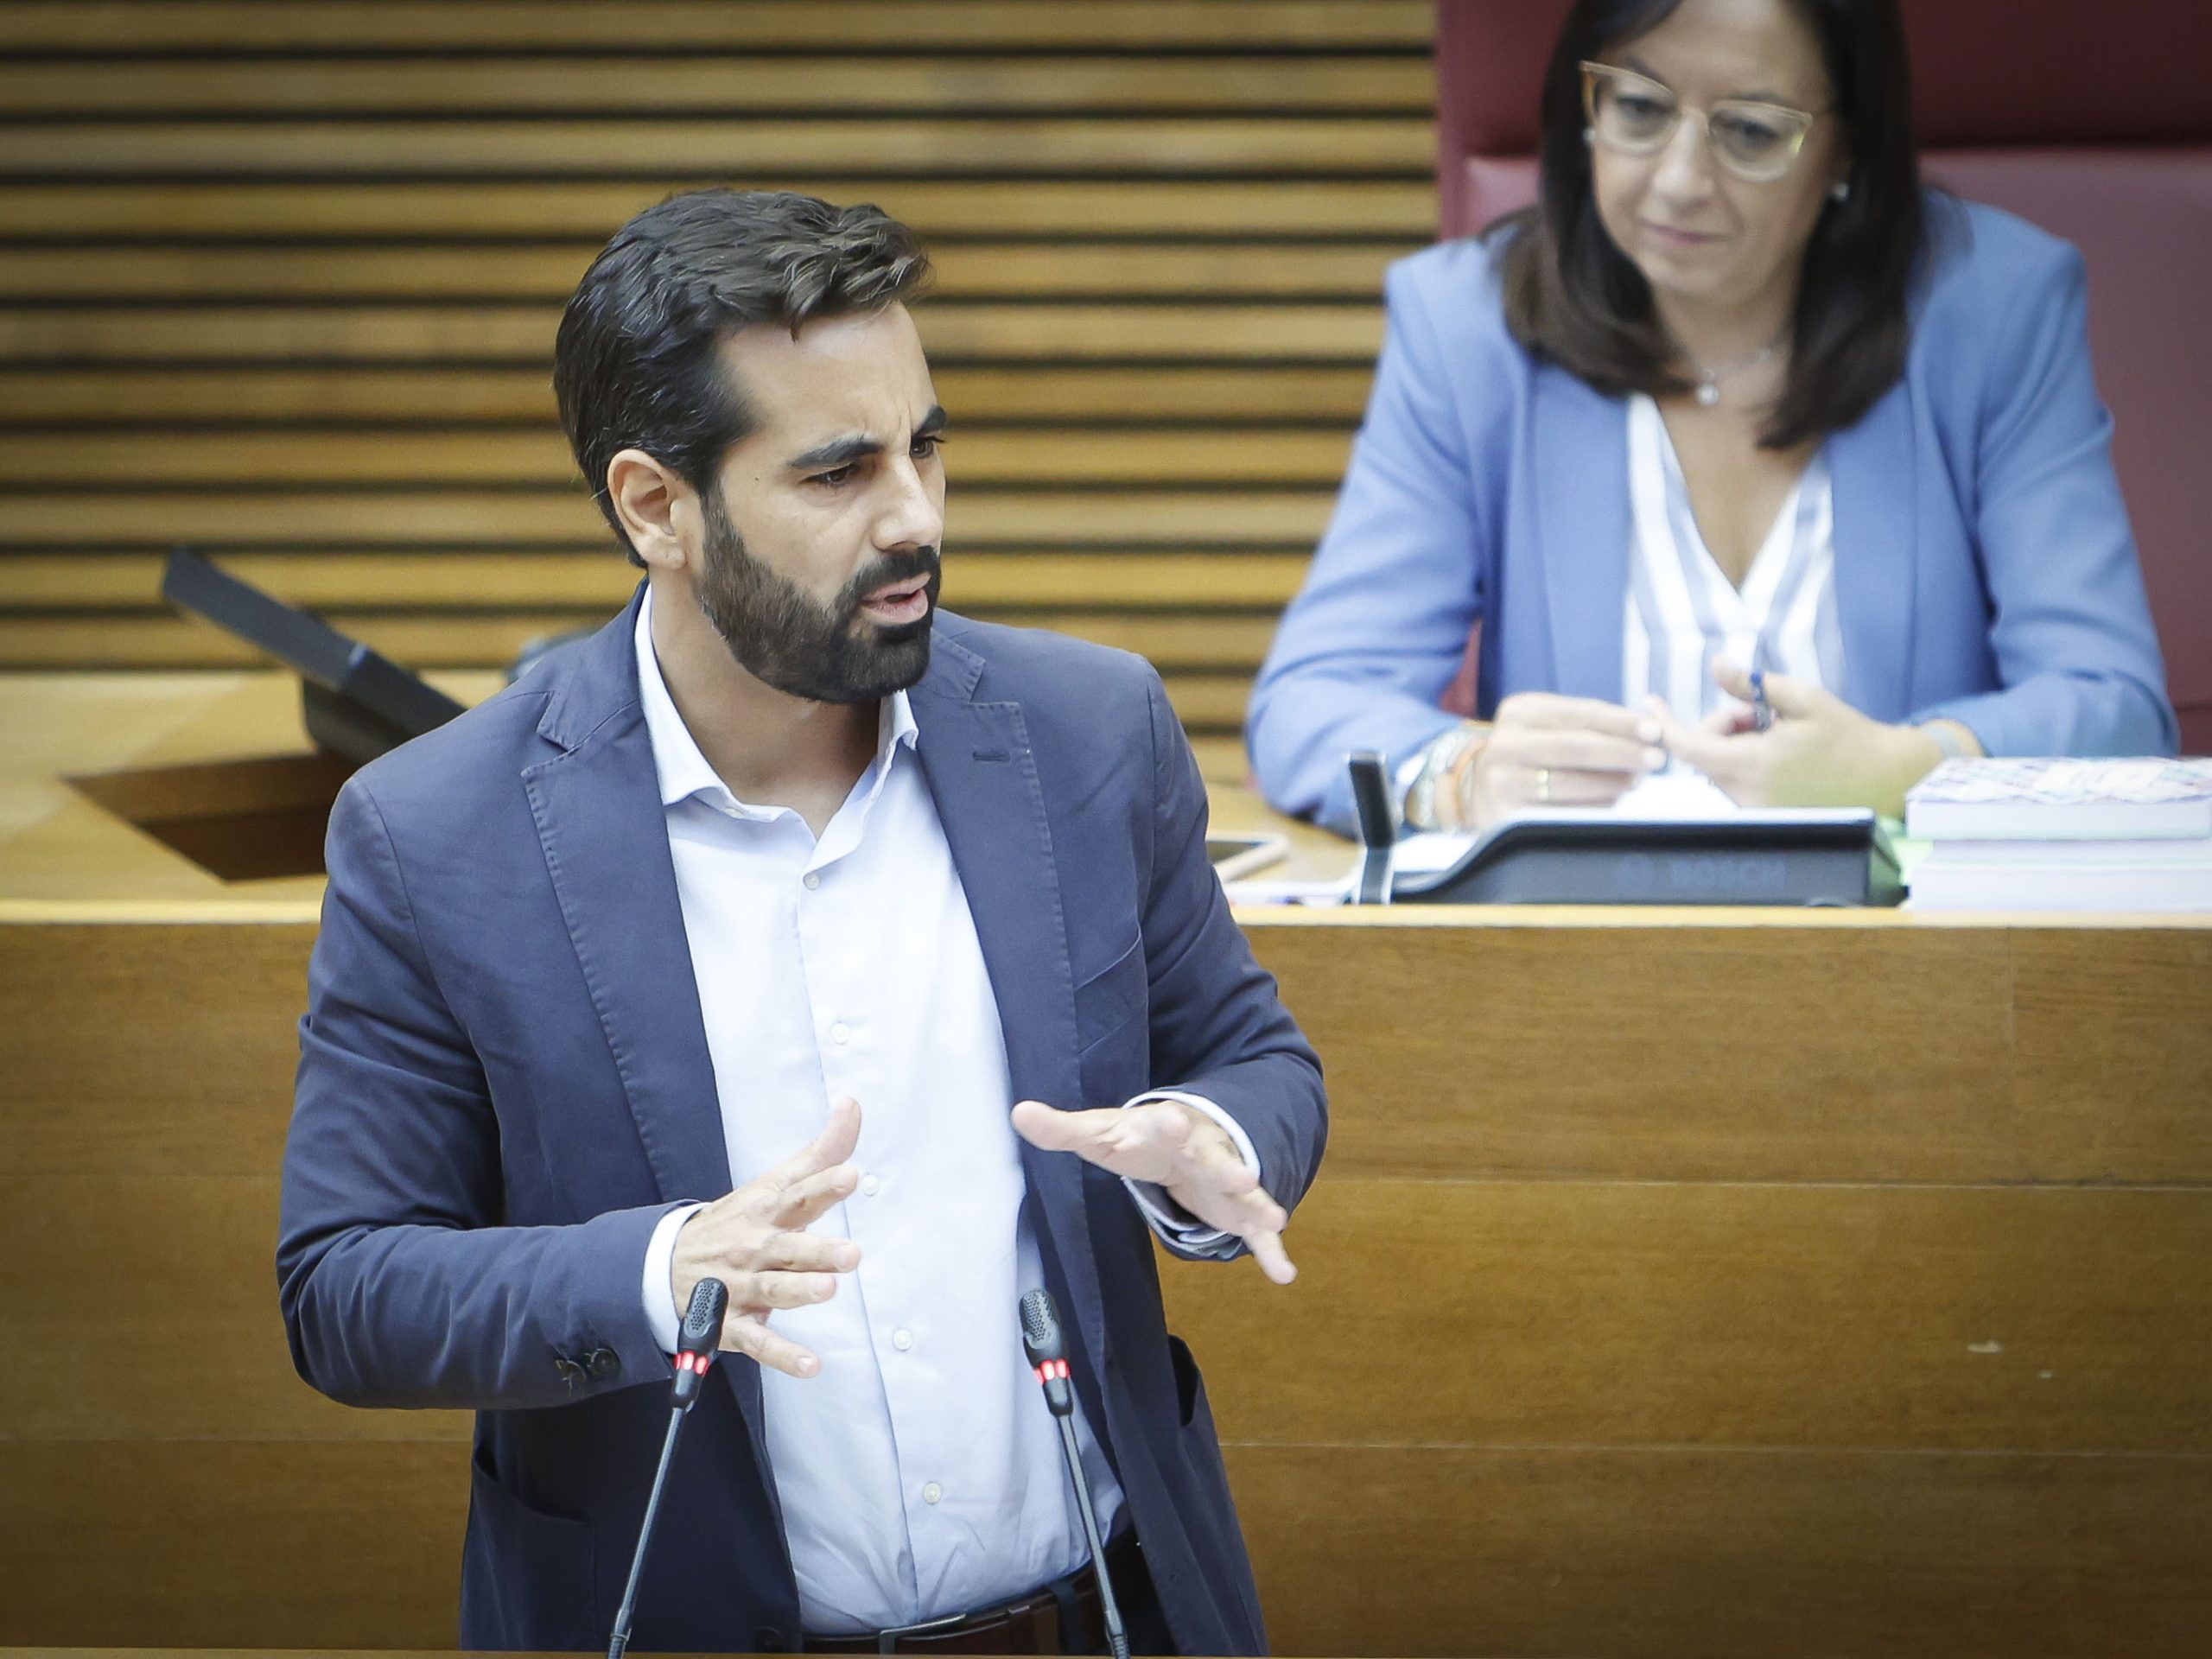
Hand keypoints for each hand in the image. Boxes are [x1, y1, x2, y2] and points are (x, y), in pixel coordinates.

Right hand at [670, 1095, 862, 1377]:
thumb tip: (853, 1105)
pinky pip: (759, 1343)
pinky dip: (783, 1356)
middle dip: (817, 1251)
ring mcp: (741, 1287)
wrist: (666, 1266)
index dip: (824, 1185)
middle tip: (852, 1254)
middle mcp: (754, 1248)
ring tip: (827, 1291)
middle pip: (788, 1249)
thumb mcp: (775, 1183)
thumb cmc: (739, 1221)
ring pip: (773, 1291)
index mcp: (767, 1212)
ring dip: (799, 1292)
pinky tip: (811, 1365)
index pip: (798, 1195)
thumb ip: (821, 1151)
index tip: (851, 1174)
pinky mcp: (733, 1325)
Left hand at [1010, 1098, 1296, 1284]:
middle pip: (1215, 1157)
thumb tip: (1018, 1113)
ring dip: (1259, 1204)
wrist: (1187, 1134)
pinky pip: (1256, 1230)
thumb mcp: (1099, 1132)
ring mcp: (1225, 1179)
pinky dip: (1271, 1251)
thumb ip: (1061, 1128)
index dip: (1166, 1126)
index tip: (1172, 1119)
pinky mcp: (1237, 1209)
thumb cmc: (1136, 1137)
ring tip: (1276, 1218)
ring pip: (1245, 1192)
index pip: (1162, 1126)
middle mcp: (1202, 1150)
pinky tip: (1285, 1274)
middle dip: (1228, 1167)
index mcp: (1164, 1130)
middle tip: (1242, 1176)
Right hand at [1464, 693, 1665, 829]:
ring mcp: (1502, 780)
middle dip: (1623, 752)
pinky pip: (1562, 811)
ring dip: (1614, 783)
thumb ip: (1592, 724)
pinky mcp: (1506, 814)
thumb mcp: (1549, 726)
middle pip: (1577, 746)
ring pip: (1572, 782)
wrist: (1478, 789)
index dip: (1620, 722)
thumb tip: (1649, 730)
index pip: (1580, 713)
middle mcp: (1505, 742)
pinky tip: (1612, 801)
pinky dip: (1594, 806)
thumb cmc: (1531, 753)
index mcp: (1520, 710)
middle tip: (1656, 759)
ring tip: (1636, 781)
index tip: (1655, 730)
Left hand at [1652, 661, 1940, 814]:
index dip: (1663, 723)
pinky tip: (1780, 753)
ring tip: (1778, 732)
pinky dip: (1745, 761)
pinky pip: (1735, 782)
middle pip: (1704, 753)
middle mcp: (1748, 796)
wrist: (1883, 778)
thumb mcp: (1802, 698)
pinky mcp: (1763, 817)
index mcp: (1753, 766)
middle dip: (1721, 725)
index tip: (1649, 702)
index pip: (1687, 748)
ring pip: (1719, 767)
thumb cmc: (1846, 735)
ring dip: (1735, 743)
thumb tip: (1715, 665)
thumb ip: (1751, 684)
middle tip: (1758, 710)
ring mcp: (1754, 811)